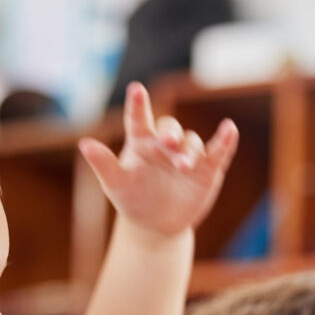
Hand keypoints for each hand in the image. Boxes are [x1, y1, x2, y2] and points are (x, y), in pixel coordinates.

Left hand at [78, 83, 238, 238]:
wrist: (156, 225)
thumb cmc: (132, 200)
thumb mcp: (115, 184)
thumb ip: (103, 163)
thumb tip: (84, 144)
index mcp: (141, 142)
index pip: (138, 120)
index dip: (138, 105)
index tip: (136, 89)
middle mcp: (165, 144)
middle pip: (170, 129)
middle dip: (171, 133)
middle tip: (168, 141)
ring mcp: (188, 154)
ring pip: (192, 142)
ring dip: (190, 151)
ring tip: (184, 167)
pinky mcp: (208, 168)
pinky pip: (218, 151)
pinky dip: (225, 140)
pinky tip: (230, 129)